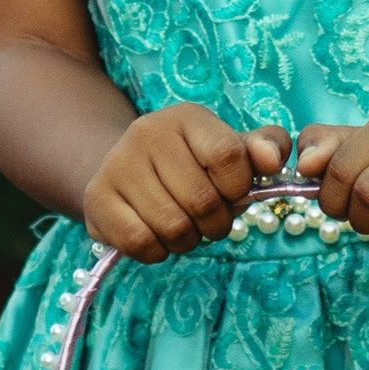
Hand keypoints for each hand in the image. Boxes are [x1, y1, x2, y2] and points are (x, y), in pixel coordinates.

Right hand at [82, 108, 288, 258]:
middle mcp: (147, 132)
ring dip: (188, 240)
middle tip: (208, 218)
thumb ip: (267, 148)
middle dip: (216, 223)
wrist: (127, 171)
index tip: (233, 192)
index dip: (238, 188)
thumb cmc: (193, 165)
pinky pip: (142, 243)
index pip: (229, 156)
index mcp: (186, 117)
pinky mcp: (96, 198)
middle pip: (203, 201)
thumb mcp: (232, 150)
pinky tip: (157, 235)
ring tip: (183, 225)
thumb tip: (272, 161)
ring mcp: (117, 164)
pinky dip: (158, 251)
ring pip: (173, 227)